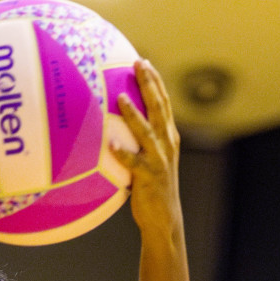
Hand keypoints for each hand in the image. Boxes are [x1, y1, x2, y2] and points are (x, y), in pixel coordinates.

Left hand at [112, 59, 182, 236]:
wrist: (164, 218)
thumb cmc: (152, 188)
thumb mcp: (151, 159)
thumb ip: (140, 141)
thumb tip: (114, 125)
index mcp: (168, 137)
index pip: (163, 103)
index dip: (155, 81)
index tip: (144, 62)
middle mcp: (166, 144)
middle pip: (159, 108)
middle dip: (149, 84)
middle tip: (138, 64)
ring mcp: (159, 160)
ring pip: (146, 131)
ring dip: (134, 114)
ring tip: (121, 99)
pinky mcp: (148, 177)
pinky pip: (133, 163)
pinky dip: (123, 154)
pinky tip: (110, 145)